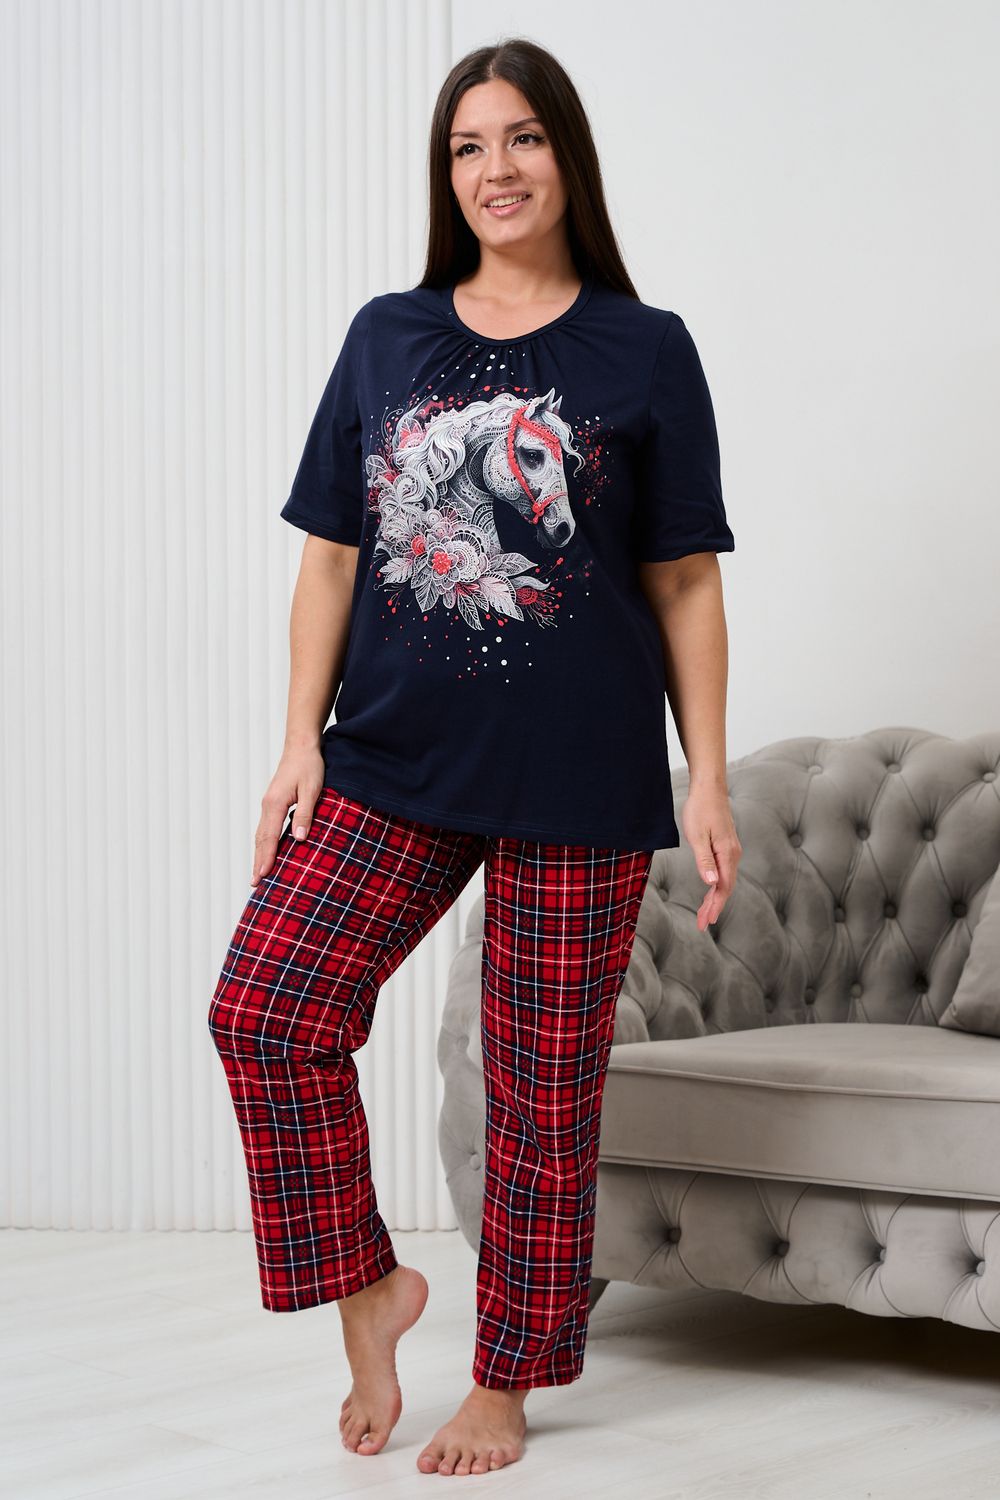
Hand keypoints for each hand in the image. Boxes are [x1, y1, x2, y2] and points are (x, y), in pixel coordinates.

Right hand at [250, 748, 324, 887]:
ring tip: (258, 874)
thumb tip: (298, 840)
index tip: (262, 877)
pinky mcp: (273, 802)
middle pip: (260, 839)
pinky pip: (266, 828)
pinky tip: (267, 851)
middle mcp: (267, 805)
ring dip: (259, 854)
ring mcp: (268, 804)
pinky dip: (264, 843)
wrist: (301, 746)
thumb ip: (304, 814)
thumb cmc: (309, 766)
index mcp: (275, 804)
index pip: (269, 837)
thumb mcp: (312, 790)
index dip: (266, 858)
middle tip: (254, 884)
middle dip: (258, 862)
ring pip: (261, 834)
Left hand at [680, 781, 742, 931]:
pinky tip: (710, 891)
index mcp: (727, 854)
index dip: (715, 906)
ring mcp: (731, 850)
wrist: (708, 787)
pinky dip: (716, 884)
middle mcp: (733, 854)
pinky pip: (724, 871)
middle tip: (702, 924)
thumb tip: (711, 883)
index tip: (707, 922)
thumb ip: (705, 861)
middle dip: (714, 906)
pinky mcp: (726, 845)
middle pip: (725, 887)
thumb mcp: (697, 836)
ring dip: (715, 897)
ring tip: (704, 913)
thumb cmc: (700, 809)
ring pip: (725, 880)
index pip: (723, 887)